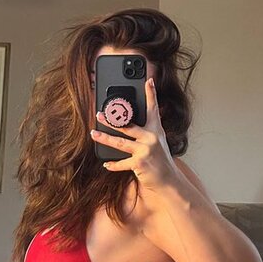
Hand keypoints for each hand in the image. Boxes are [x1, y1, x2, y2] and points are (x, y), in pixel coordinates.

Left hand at [90, 77, 177, 194]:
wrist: (169, 180)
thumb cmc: (161, 161)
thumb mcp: (158, 142)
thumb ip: (147, 132)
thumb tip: (130, 123)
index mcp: (156, 130)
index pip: (153, 108)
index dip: (151, 94)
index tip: (149, 81)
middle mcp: (151, 138)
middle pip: (127, 125)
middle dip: (111, 120)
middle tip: (99, 114)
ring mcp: (145, 150)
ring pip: (120, 142)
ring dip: (105, 138)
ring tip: (94, 134)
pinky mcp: (139, 163)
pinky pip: (122, 163)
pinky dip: (113, 164)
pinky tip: (106, 163)